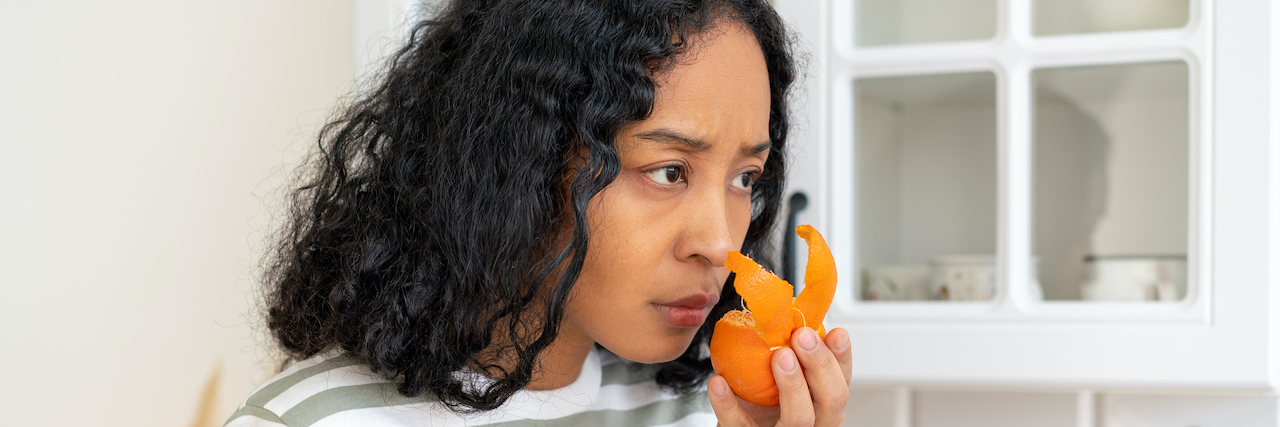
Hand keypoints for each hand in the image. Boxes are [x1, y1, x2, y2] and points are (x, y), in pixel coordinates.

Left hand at [708, 327, 851, 425]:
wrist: (738, 426)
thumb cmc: (762, 401)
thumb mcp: (783, 375)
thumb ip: (792, 350)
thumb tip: (790, 311)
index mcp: (822, 402)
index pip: (842, 380)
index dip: (841, 357)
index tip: (835, 332)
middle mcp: (813, 422)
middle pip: (832, 400)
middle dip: (821, 366)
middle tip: (802, 336)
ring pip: (800, 419)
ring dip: (792, 385)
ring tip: (778, 356)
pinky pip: (739, 425)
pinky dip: (728, 405)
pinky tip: (718, 382)